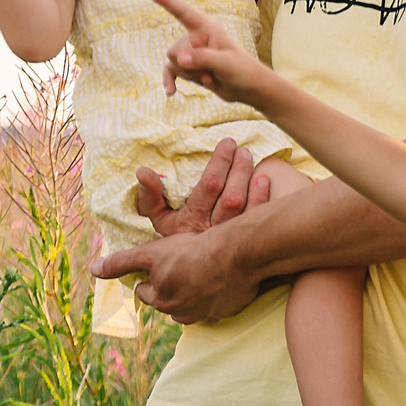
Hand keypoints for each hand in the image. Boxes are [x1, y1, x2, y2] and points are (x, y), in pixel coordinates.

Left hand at [88, 228, 264, 324]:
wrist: (237, 254)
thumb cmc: (192, 249)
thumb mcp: (151, 253)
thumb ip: (121, 263)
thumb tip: (94, 270)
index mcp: (160, 299)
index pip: (145, 290)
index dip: (151, 274)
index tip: (162, 262)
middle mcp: (180, 313)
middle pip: (168, 300)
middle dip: (171, 286)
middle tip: (183, 264)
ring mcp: (205, 314)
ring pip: (191, 305)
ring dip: (193, 293)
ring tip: (202, 271)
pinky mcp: (227, 311)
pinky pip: (216, 306)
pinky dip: (215, 296)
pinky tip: (220, 279)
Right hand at [128, 145, 267, 238]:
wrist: (179, 262)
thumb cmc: (167, 229)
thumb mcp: (153, 213)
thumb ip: (149, 193)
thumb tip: (143, 172)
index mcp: (189, 222)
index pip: (208, 188)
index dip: (220, 164)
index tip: (227, 143)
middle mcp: (211, 232)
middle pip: (231, 198)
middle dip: (239, 170)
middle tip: (242, 149)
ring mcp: (229, 238)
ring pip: (245, 209)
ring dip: (250, 181)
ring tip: (249, 158)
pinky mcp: (243, 241)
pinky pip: (255, 220)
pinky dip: (261, 200)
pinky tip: (263, 180)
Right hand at [150, 0, 273, 104]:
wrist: (248, 88)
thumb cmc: (243, 71)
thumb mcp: (226, 63)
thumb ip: (202, 59)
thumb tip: (179, 59)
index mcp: (207, 28)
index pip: (183, 12)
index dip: (165, 0)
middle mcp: (196, 37)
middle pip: (174, 50)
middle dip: (190, 66)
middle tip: (213, 72)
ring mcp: (191, 53)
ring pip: (173, 64)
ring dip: (191, 76)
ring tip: (212, 77)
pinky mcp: (188, 67)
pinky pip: (170, 72)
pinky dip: (170, 82)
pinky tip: (171, 93)